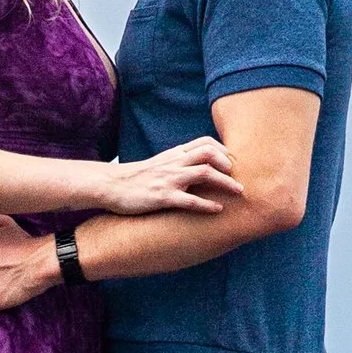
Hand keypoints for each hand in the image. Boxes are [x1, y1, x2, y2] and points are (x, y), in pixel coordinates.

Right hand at [98, 137, 240, 218]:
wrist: (111, 185)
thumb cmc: (136, 178)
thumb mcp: (159, 164)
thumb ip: (177, 163)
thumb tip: (195, 169)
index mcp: (174, 154)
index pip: (205, 143)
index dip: (223, 151)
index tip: (233, 163)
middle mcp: (174, 162)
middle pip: (209, 153)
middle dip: (228, 164)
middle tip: (240, 177)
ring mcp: (169, 179)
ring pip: (205, 173)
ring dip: (225, 183)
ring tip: (239, 193)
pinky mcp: (162, 197)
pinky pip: (190, 200)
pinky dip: (206, 204)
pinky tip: (218, 210)